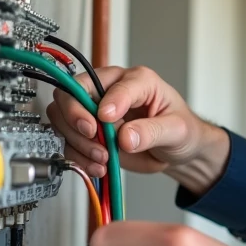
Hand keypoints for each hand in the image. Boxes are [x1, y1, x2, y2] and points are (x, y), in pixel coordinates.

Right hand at [46, 65, 230, 193]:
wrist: (177, 150)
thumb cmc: (181, 130)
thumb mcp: (177, 130)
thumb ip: (152, 131)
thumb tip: (125, 137)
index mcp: (137, 80)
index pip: (112, 81)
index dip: (107, 100)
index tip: (106, 118)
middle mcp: (112, 90)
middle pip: (73, 91)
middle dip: (76, 115)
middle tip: (92, 135)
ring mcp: (96, 111)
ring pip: (63, 116)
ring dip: (77, 140)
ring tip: (102, 158)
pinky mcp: (90, 133)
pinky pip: (69, 140)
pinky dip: (77, 155)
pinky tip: (96, 166)